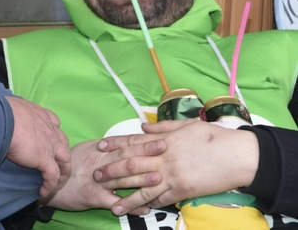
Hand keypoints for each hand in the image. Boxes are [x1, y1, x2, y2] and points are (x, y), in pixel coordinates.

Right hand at [5, 96, 70, 196]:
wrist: (2, 120)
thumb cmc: (1, 111)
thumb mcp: (11, 106)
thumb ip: (13, 112)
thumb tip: (4, 113)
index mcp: (41, 115)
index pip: (54, 123)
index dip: (54, 132)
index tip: (49, 139)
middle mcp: (50, 128)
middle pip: (63, 142)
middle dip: (61, 152)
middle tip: (55, 162)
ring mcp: (50, 144)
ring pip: (65, 159)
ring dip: (63, 170)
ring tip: (57, 180)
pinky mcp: (45, 159)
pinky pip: (52, 176)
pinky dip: (49, 185)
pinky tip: (43, 192)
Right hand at [42, 139, 162, 214]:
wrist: (49, 184)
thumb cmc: (68, 167)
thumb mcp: (84, 151)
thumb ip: (102, 147)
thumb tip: (120, 142)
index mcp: (97, 150)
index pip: (122, 143)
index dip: (140, 140)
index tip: (158, 136)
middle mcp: (98, 163)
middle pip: (125, 156)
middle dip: (146, 152)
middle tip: (165, 149)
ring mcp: (97, 181)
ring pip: (121, 178)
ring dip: (141, 178)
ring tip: (159, 177)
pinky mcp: (94, 197)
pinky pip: (115, 202)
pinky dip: (131, 205)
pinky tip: (145, 207)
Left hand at [94, 120, 258, 214]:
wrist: (238, 155)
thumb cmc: (213, 137)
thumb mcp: (186, 125)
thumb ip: (162, 127)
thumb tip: (142, 126)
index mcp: (164, 140)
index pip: (133, 142)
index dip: (115, 144)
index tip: (99, 146)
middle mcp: (164, 158)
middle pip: (132, 165)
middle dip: (112, 170)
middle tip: (96, 175)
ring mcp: (173, 175)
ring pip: (144, 188)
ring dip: (127, 196)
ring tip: (112, 205)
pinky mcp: (184, 190)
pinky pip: (163, 199)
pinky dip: (150, 204)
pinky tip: (138, 210)